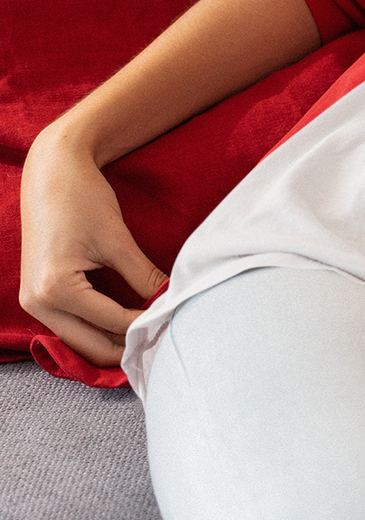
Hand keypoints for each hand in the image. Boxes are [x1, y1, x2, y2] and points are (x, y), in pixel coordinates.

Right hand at [19, 127, 165, 366]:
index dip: (149, 324)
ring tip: (150, 335)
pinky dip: (97, 330)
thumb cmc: (82, 199)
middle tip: (165, 341)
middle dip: (129, 347)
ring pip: (80, 342)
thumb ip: (144, 277)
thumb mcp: (117, 241)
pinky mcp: (37, 296)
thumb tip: (172, 302)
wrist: (51, 172)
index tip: (177, 321)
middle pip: (92, 346)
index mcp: (56, 289)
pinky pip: (71, 326)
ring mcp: (32, 302)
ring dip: (114, 342)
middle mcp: (37, 303)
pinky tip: (126, 325)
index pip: (114, 322)